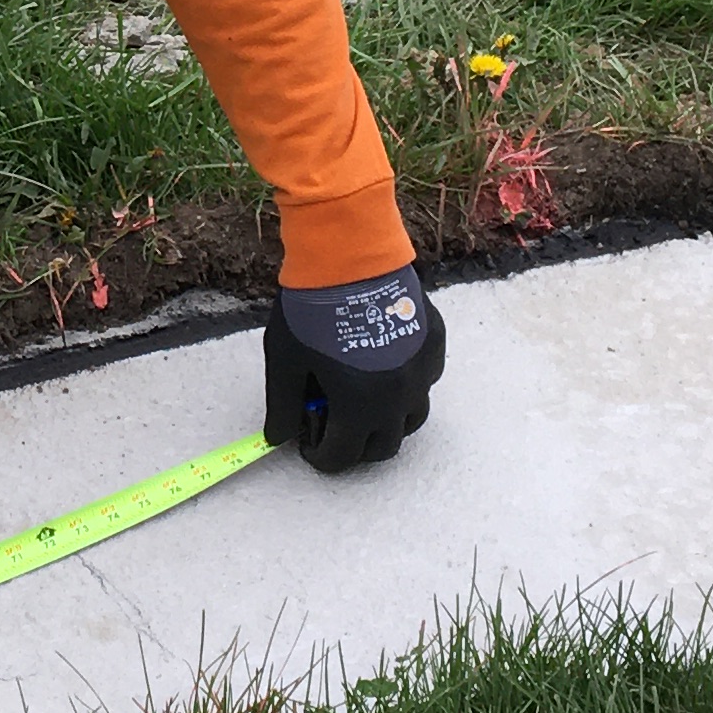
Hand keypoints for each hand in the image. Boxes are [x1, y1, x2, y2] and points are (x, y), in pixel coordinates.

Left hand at [264, 266, 444, 472]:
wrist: (348, 255)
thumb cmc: (311, 309)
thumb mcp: (284, 361)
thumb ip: (282, 406)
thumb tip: (278, 438)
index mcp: (360, 407)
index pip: (342, 457)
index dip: (319, 456)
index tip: (307, 443)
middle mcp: (399, 397)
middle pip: (383, 447)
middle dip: (355, 446)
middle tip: (333, 426)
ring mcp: (422, 371)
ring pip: (411, 418)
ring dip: (386, 421)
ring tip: (362, 401)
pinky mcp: (433, 343)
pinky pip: (425, 380)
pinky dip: (407, 385)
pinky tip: (384, 367)